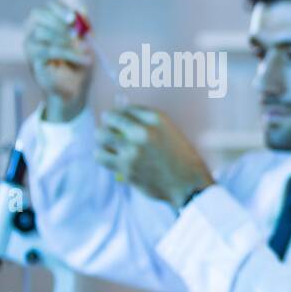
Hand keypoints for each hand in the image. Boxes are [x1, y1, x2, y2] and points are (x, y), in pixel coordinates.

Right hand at [23, 0, 93, 121]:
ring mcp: (31, 46)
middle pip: (37, 15)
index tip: (73, 18)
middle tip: (76, 31)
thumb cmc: (79, 64)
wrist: (75, 90)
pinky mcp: (34, 60)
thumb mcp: (86, 43)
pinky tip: (84, 60)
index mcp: (46, 25)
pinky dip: (70, 54)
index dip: (59, 9)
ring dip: (67, 40)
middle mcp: (34, 32)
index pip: (46, 8)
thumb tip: (82, 8)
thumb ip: (84, 27)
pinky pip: (50, 51)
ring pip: (43, 32)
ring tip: (85, 50)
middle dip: (58, 20)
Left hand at [94, 106, 214, 208]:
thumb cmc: (181, 159)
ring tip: (107, 144)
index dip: (119, 113)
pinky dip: (102, 156)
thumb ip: (147, 121)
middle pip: (110, 119)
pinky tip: (109, 157)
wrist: (189, 185)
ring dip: (102, 140)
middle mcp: (144, 132)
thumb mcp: (170, 133)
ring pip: (101, 136)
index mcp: (157, 120)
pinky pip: (101, 156)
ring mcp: (133, 151)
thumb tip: (120, 106)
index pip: (127, 109)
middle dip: (107, 123)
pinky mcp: (126, 168)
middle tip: (107, 130)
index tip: (117, 119)